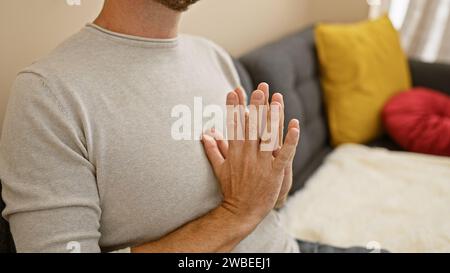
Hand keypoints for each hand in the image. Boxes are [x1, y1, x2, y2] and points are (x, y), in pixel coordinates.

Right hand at [202, 87, 299, 221]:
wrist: (240, 212)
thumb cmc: (231, 190)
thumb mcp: (219, 168)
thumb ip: (213, 149)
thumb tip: (205, 134)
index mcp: (234, 151)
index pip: (234, 124)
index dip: (234, 106)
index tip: (234, 90)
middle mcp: (247, 154)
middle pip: (252, 126)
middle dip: (256, 105)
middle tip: (260, 88)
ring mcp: (262, 163)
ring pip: (268, 136)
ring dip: (273, 117)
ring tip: (277, 100)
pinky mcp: (275, 172)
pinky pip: (284, 154)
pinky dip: (291, 140)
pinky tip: (295, 126)